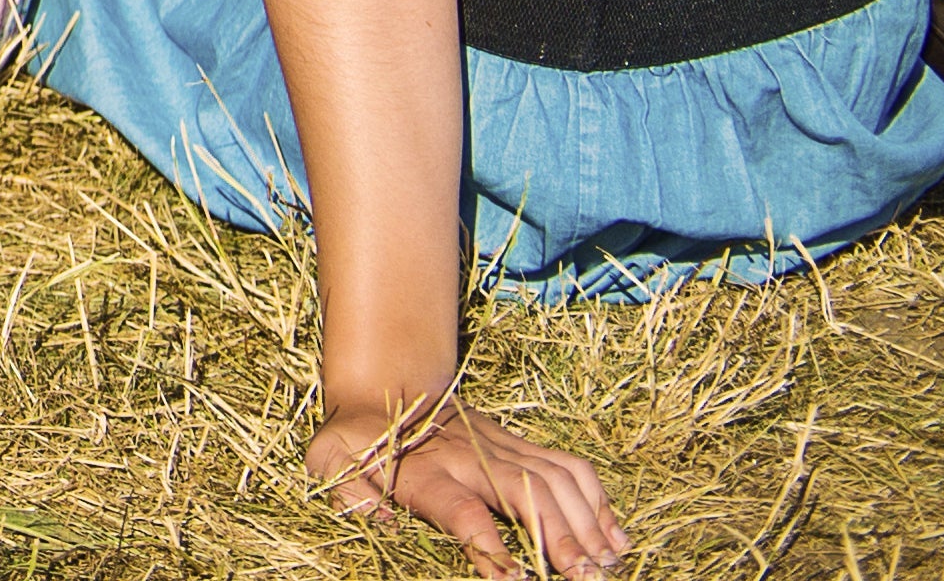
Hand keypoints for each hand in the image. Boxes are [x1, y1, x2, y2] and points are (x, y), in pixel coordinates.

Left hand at [311, 394, 624, 575]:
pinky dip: (597, 499)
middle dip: (558, 535)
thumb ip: (349, 496)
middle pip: (524, 491)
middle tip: (586, 577)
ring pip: (555, 477)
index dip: (488, 544)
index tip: (514, 579)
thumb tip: (379, 524)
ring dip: (586, 520)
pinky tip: (614, 535)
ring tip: (607, 563)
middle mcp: (469, 456)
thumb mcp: (329, 461)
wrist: (384, 382)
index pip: (461, 510)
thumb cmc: (356, 439)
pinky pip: (568, 466)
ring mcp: (500, 445)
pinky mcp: (520, 443)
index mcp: (424, 471)